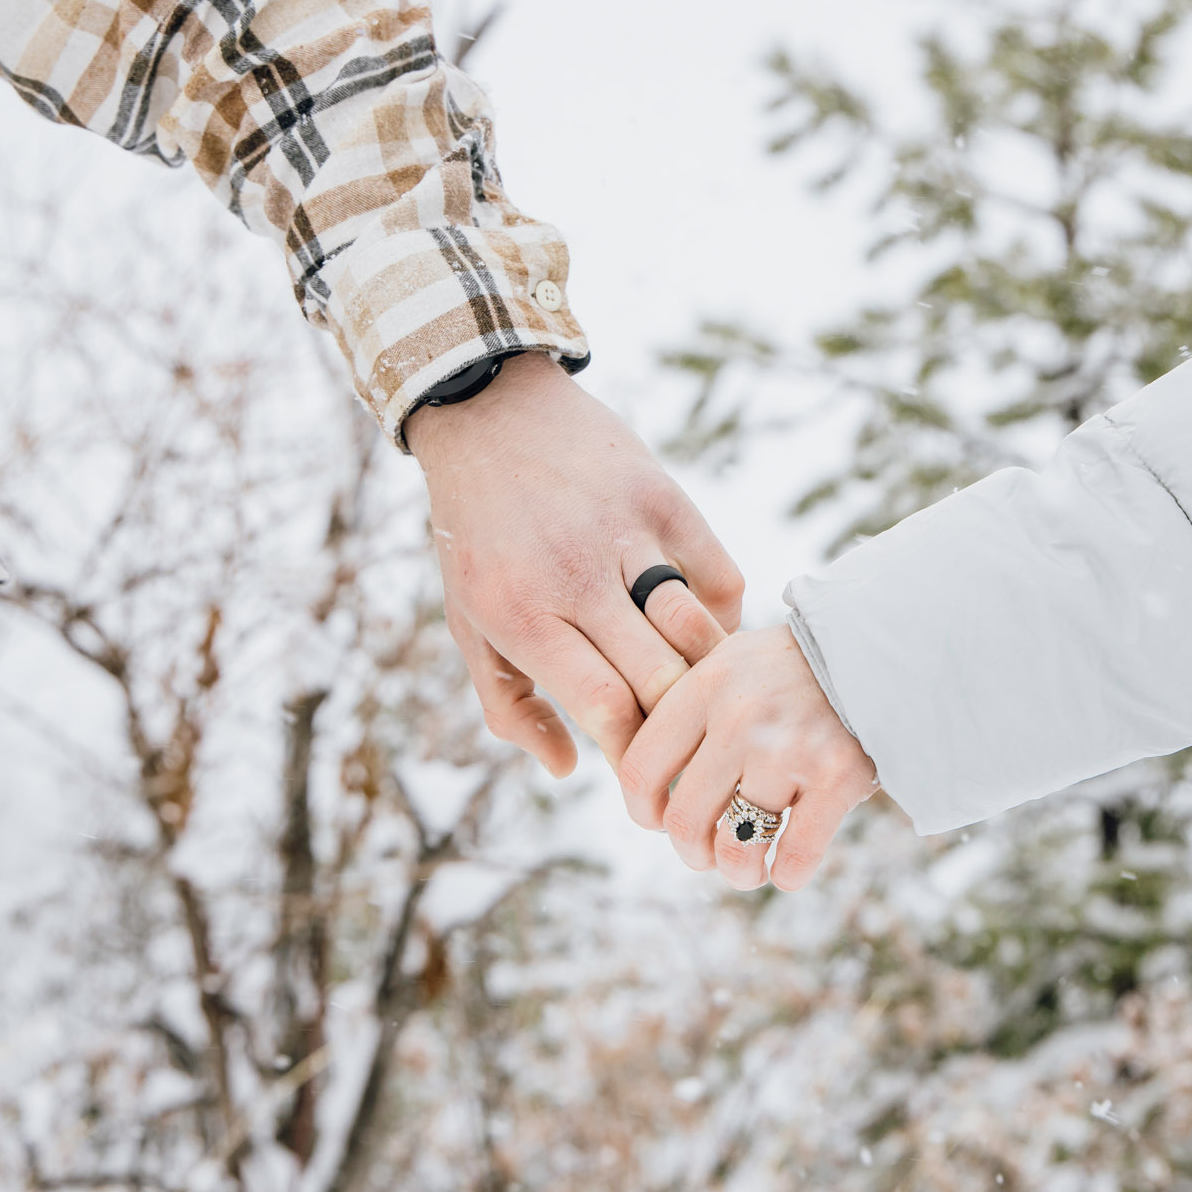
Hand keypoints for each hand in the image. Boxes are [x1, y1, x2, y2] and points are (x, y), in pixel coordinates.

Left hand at [408, 354, 742, 775]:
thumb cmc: (478, 537)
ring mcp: (626, 533)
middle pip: (659, 678)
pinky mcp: (664, 498)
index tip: (646, 777)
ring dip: (708, 675)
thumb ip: (509, 706)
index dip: (636, 753)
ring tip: (702, 697)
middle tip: (683, 746)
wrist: (489, 414)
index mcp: (522, 615)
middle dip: (678, 727)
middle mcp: (575, 575)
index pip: (603, 706)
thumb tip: (567, 768)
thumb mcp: (469, 624)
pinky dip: (723, 618)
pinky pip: (722, 578)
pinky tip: (705, 634)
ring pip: (698, 629)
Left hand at [617, 625, 877, 890]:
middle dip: (691, 852)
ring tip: (747, 870)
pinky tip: (787, 870)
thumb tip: (649, 783)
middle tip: (706, 855)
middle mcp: (740, 717)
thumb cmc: (799, 667)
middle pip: (684, 819)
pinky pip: (795, 855)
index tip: (658, 820)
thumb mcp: (734, 663)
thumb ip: (693, 710)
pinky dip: (787, 875)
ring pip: (737, 846)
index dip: (643, 810)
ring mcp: (789, 748)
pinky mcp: (839, 776)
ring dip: (738, 872)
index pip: (641, 767)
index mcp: (706, 685)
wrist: (885, 649)